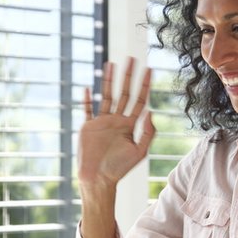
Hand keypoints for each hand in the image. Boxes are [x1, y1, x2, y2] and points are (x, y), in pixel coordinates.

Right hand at [78, 58, 155, 187]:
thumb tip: (151, 111)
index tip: (149, 69)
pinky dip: (87, 99)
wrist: (98, 178)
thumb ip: (147, 132)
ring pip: (106, 96)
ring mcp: (101, 122)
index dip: (144, 85)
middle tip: (131, 58)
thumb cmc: (120, 168)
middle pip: (124, 93)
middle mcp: (116, 120)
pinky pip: (87, 110)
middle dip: (128, 76)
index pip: (139, 101)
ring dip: (108, 80)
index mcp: (129, 125)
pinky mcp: (88, 127)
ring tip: (110, 63)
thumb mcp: (139, 151)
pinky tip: (87, 87)